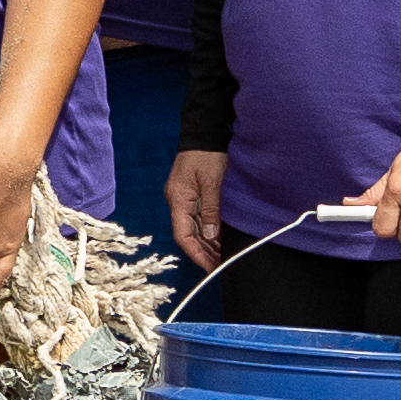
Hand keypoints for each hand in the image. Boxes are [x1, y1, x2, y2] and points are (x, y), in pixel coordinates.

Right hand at [168, 147, 226, 265]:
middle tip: (221, 265)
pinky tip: (219, 240)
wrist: (204, 133)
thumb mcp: (212, 182)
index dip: (196, 253)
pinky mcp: (191, 196)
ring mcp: (183, 199)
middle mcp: (177, 202)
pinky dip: (208, 232)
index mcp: (178, 199)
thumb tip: (210, 236)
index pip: (183, 235)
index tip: (210, 266)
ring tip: (223, 256)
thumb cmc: (207, 154)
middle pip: (187, 235)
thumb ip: (210, 210)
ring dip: (207, 244)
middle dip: (203, 252)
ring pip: (193, 229)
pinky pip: (197, 219)